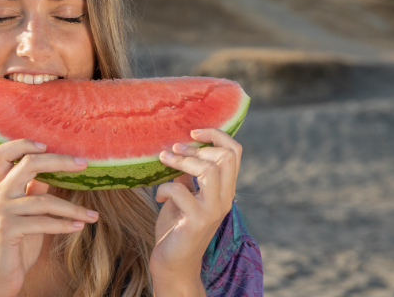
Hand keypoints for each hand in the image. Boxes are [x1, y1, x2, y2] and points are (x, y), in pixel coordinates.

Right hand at [0, 139, 98, 296]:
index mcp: (1, 187)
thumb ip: (35, 192)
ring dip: (73, 208)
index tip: (48, 144)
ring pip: (43, 200)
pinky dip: (63, 224)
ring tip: (93, 215)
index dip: (23, 143)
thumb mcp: (28, 214)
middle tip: (84, 164)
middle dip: (59, 161)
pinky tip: (79, 227)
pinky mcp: (6, 229)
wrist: (0, 277)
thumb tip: (55, 173)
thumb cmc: (17, 244)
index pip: (2, 153)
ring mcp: (0, 211)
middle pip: (28, 164)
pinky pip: (42, 222)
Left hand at [149, 128, 241, 292]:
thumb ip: (187, 176)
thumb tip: (180, 150)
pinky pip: (181, 191)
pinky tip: (159, 196)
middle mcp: (224, 199)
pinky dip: (165, 188)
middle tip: (173, 150)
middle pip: (226, 157)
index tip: (193, 131)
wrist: (173, 263)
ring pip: (208, 171)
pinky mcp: (196, 222)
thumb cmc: (176, 227)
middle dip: (196, 148)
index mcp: (225, 189)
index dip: (216, 134)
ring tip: (164, 161)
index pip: (235, 152)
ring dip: (181, 162)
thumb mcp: (183, 196)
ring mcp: (212, 211)